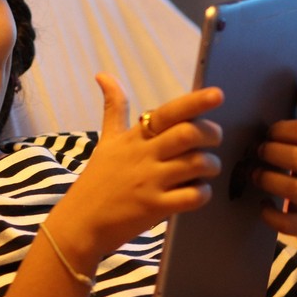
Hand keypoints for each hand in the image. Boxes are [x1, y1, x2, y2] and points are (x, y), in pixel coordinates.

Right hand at [49, 73, 223, 264]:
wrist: (80, 222)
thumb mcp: (105, 141)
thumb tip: (103, 74)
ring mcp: (150, 182)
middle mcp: (143, 156)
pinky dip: (203, 193)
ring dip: (211, 165)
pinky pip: (193, 196)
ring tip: (206, 169)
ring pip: (196, 164)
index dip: (195, 102)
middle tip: (214, 139)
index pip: (167, 113)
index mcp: (134, 137)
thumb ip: (114, 108)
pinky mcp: (155, 208)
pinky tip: (197, 192)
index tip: (217, 94)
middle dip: (211, 134)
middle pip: (188, 134)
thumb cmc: (96, 180)